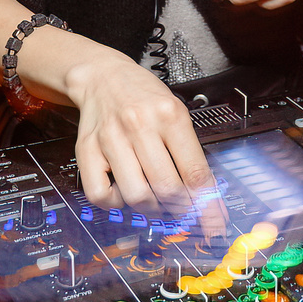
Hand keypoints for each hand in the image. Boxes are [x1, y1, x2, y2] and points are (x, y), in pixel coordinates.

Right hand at [66, 52, 227, 236]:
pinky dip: (116, 204)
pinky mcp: (87, 150)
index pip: (195, 172)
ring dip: (152, 208)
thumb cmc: (143, 96)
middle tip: (184, 211)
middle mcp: (139, 125)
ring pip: (137, 195)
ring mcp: (111, 139)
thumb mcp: (176, 111)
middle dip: (181, 209)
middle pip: (167, 188)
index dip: (208, 206)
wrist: (103, 77)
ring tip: (156, 199)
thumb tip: (205, 196)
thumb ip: (189, 151)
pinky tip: (124, 191)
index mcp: (169, 114)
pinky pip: (101, 196)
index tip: (215, 224)